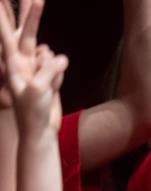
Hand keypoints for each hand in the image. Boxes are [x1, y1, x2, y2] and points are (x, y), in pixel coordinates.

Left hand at [0, 2, 65, 133]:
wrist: (41, 130)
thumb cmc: (32, 111)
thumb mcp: (39, 89)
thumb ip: (50, 68)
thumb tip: (60, 56)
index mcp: (14, 64)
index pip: (6, 36)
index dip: (3, 19)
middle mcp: (24, 61)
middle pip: (29, 33)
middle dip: (31, 16)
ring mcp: (37, 68)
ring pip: (50, 55)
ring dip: (53, 70)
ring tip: (46, 89)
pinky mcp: (50, 75)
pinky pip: (59, 68)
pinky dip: (59, 78)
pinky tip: (53, 92)